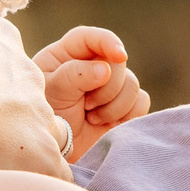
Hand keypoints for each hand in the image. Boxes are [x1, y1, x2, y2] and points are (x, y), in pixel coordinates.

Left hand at [35, 26, 148, 159]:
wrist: (57, 152)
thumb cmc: (48, 117)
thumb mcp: (53, 92)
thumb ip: (75, 76)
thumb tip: (106, 69)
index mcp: (69, 55)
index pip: (91, 38)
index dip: (107, 42)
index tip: (119, 56)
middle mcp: (93, 66)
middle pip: (118, 63)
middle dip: (106, 88)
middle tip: (87, 106)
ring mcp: (111, 86)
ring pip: (132, 84)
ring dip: (114, 105)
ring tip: (92, 117)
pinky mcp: (125, 106)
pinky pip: (141, 101)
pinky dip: (127, 114)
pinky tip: (107, 125)